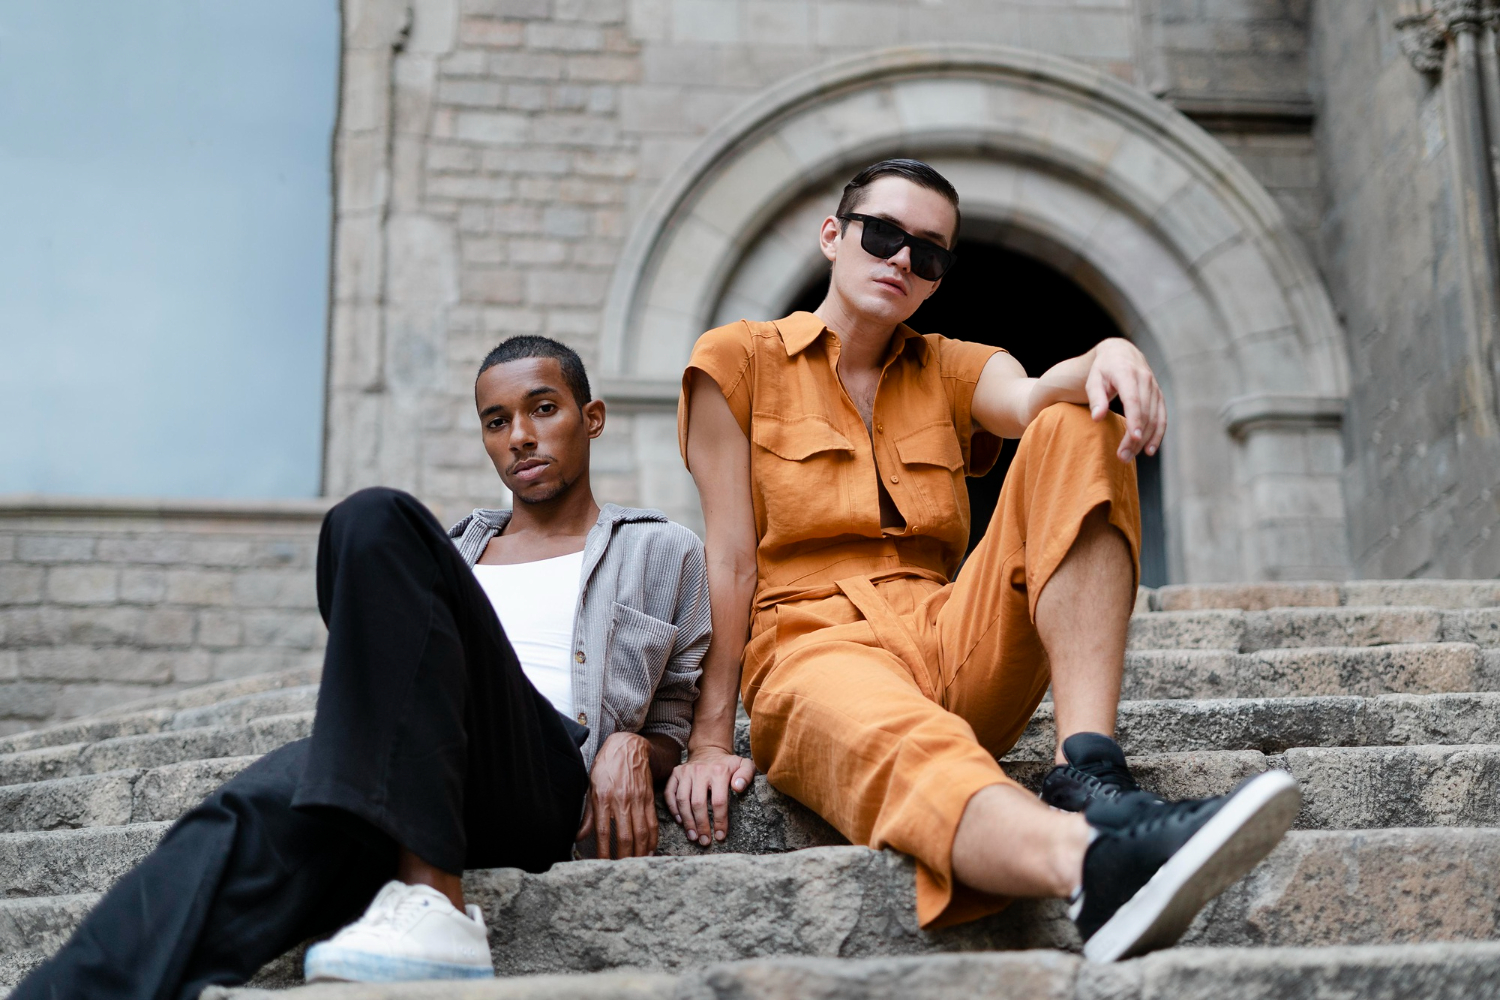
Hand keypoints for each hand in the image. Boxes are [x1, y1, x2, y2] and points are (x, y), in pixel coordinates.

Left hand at [575, 732, 657, 858]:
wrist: (628, 747)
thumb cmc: (606, 766)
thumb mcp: (591, 787)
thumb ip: (588, 814)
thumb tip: (579, 836)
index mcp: (603, 798)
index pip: (602, 832)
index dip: (603, 851)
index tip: (602, 865)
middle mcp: (621, 801)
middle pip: (624, 836)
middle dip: (623, 857)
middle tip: (620, 871)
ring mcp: (637, 800)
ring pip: (641, 833)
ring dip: (639, 853)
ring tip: (636, 866)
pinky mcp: (648, 799)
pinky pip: (652, 824)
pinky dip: (652, 840)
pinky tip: (649, 851)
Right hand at [665, 745, 755, 845]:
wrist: (709, 750)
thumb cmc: (728, 764)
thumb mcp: (744, 765)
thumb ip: (746, 775)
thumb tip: (738, 787)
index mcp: (719, 771)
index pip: (718, 801)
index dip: (719, 821)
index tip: (720, 836)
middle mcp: (700, 771)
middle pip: (698, 804)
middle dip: (701, 825)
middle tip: (704, 841)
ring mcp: (685, 772)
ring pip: (682, 800)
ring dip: (687, 821)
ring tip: (693, 836)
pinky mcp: (675, 774)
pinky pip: (669, 794)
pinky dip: (673, 809)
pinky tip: (680, 822)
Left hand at [1084, 338, 1166, 460]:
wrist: (1121, 353)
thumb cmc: (1103, 369)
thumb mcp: (1094, 380)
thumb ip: (1096, 398)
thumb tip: (1097, 418)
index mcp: (1127, 373)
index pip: (1133, 399)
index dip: (1134, 419)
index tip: (1133, 438)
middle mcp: (1145, 379)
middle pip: (1144, 412)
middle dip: (1135, 437)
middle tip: (1122, 456)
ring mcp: (1154, 387)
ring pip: (1154, 417)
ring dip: (1144, 439)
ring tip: (1130, 456)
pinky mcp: (1158, 395)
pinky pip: (1161, 416)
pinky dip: (1157, 433)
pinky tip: (1150, 449)